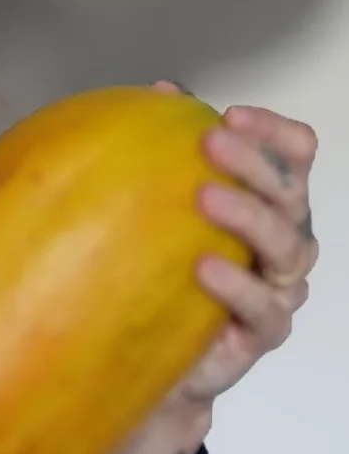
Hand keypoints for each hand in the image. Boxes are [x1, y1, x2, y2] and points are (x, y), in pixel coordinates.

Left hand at [180, 101, 317, 402]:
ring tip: (205, 197)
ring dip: (249, 215)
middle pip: (291, 193)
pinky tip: (203, 267)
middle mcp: (284, 241)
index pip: (296, 155)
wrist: (156, 362)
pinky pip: (265, 306)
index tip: (232, 114)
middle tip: (211, 140)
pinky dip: (237, 284)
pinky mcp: (264, 331)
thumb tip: (161, 91)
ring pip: (287, 245)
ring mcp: (280, 287)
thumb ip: (169, 153)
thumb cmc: (167, 279)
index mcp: (269, 204)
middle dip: (255, 161)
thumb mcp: (164, 211)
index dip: (274, 131)